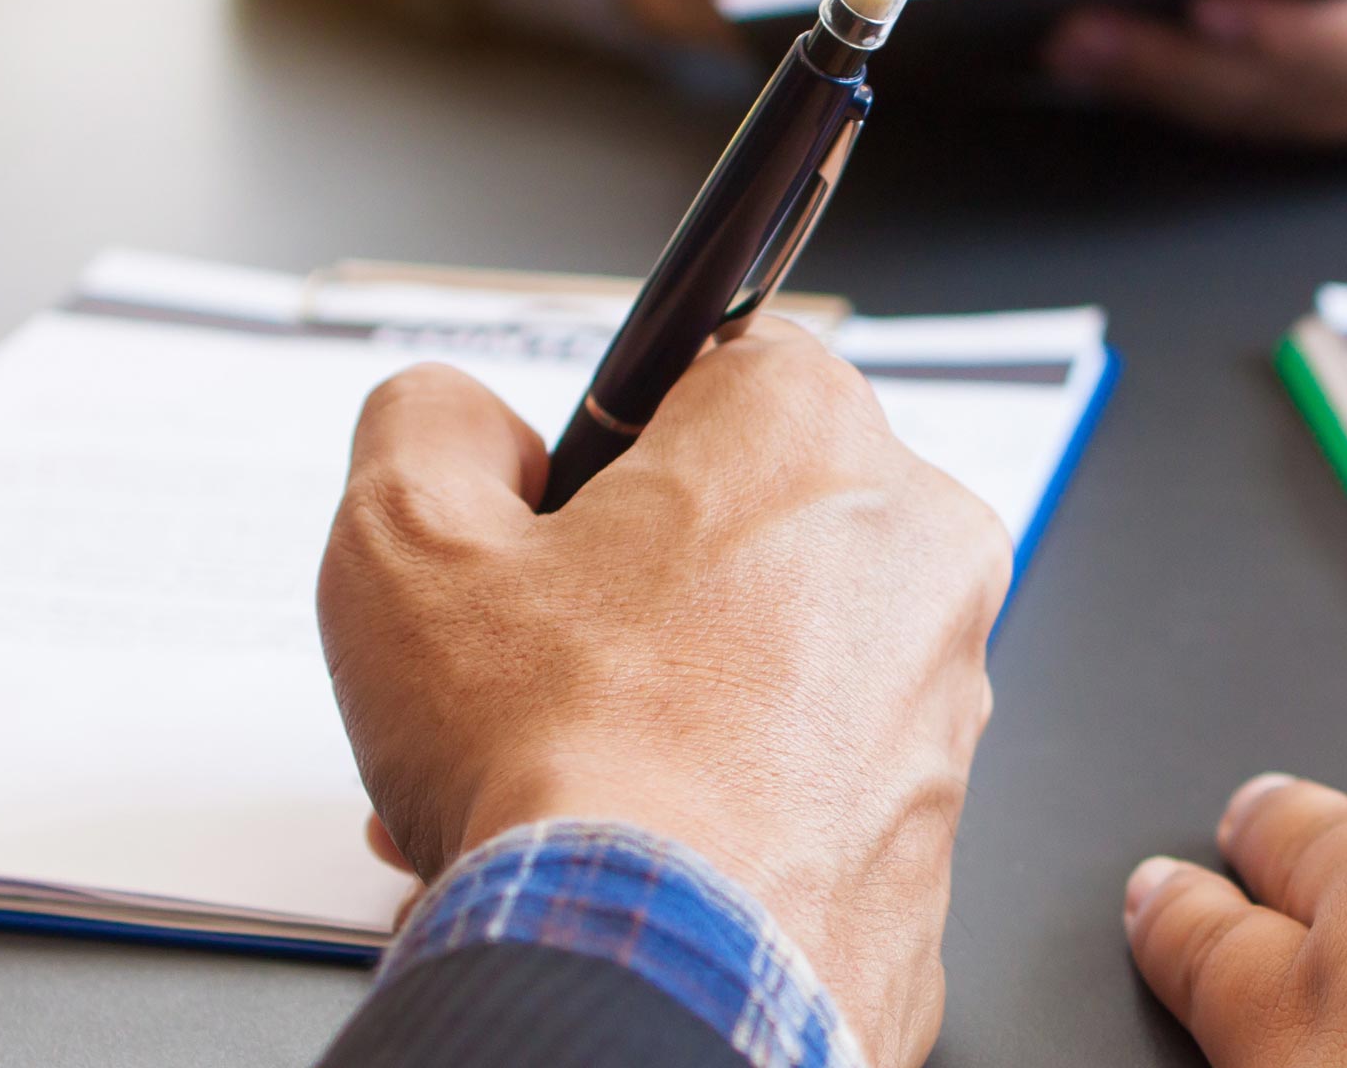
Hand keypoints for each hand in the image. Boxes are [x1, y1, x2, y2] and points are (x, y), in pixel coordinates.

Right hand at [319, 318, 1012, 1063]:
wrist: (661, 979)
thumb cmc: (563, 764)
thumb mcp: (404, 538)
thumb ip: (428, 425)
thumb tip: (459, 418)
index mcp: (810, 434)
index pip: (713, 368)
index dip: (605, 447)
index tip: (550, 518)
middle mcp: (913, 552)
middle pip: (744, 530)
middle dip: (628, 595)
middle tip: (526, 666)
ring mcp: (941, 703)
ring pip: (774, 669)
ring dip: (659, 710)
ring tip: (542, 782)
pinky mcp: (932, 835)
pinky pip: (809, 789)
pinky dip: (722, 811)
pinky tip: (620, 856)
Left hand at [1046, 0, 1346, 141]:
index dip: (1303, 35)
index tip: (1216, 7)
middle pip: (1309, 92)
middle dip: (1193, 73)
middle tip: (1084, 31)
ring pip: (1281, 111)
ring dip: (1171, 88)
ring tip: (1069, 43)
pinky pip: (1279, 103)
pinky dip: (1195, 86)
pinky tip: (1114, 54)